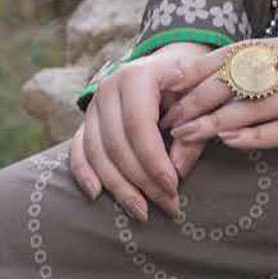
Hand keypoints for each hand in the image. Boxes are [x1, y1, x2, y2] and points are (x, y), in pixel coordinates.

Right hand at [69, 40, 211, 219]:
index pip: (139, 125)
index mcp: (137, 74)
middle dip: (142, 180)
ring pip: (97, 152)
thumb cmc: (189, 83)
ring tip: (142, 211)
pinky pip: (79, 150)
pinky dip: (85, 174)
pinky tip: (97, 195)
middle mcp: (108, 87)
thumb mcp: (198, 98)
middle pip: (117, 143)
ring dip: (119, 186)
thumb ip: (193, 129)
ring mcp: (94, 105)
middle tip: (167, 205)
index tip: (173, 187)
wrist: (169, 67)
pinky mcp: (86, 121)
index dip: (154, 160)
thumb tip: (177, 170)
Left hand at [160, 34, 277, 169]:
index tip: (169, 83)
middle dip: (198, 99)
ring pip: (254, 105)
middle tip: (168, 118)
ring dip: (214, 121)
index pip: (235, 52)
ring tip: (186, 135)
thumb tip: (235, 77)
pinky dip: (255, 135)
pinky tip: (231, 141)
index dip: (200, 68)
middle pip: (236, 79)